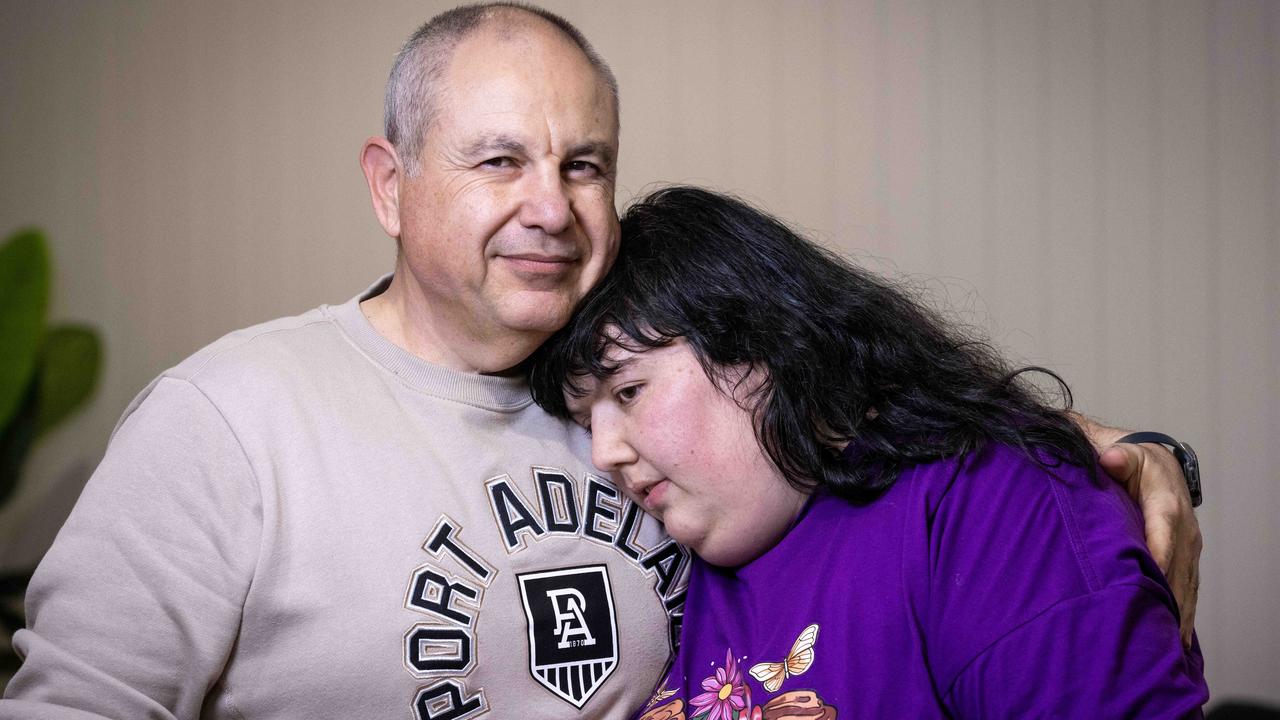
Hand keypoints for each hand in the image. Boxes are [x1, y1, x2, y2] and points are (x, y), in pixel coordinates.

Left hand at [1097, 439, 1201, 647]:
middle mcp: (1183, 530)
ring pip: (1186, 586)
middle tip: (1156, 636)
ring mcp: (1187, 546)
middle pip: (1178, 572)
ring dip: (1179, 617)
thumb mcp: (1122, 452)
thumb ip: (1117, 457)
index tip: (1149, 591)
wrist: (1154, 460)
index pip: (1162, 540)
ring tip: (1169, 650)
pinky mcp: (1186, 556)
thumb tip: (1110, 458)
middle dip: (1170, 604)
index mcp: (1167, 506)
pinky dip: (1183, 614)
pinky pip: (1187, 588)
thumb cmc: (1131, 458)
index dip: (1157, 565)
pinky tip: (1176, 641)